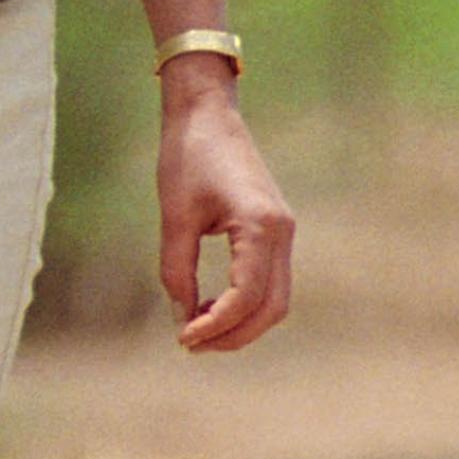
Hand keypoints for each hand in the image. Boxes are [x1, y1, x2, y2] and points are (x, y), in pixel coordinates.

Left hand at [154, 68, 293, 352]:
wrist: (207, 113)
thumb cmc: (187, 156)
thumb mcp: (174, 217)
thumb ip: (177, 270)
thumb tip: (181, 318)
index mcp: (260, 226)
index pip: (247, 297)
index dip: (216, 326)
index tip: (183, 339)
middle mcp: (282, 232)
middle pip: (271, 308)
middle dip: (234, 335)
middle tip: (190, 344)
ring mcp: (284, 232)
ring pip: (277, 299)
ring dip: (242, 323)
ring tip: (197, 330)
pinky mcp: (275, 230)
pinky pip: (270, 281)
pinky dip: (246, 303)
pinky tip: (210, 306)